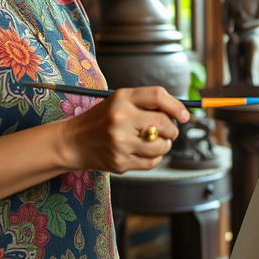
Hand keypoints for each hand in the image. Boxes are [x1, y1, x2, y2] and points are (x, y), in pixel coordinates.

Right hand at [61, 86, 189, 173]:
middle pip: (163, 123)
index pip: (157, 96)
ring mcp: (120, 143)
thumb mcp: (120, 101)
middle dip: (172, 129)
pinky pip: (152, 162)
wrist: (74, 141)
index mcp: (121, 98)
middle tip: (168, 130)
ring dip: (164, 145)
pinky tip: (143, 151)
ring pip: (161, 146)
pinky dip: (154, 157)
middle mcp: (120, 119)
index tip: (185, 115)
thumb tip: (180, 112)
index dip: (176, 106)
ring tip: (154, 141)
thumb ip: (147, 103)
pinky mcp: (120, 162)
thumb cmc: (102, 119)